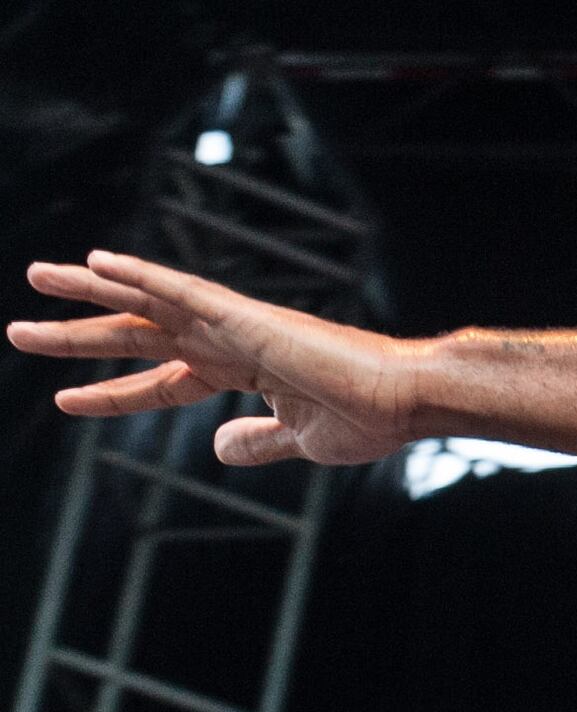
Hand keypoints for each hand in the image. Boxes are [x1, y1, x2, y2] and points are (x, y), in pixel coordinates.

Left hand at [13, 250, 423, 467]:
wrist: (404, 400)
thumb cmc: (367, 419)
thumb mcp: (298, 441)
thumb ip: (255, 441)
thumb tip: (215, 447)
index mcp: (241, 369)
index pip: (160, 380)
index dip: (111, 394)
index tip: (65, 400)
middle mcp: (229, 340)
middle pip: (137, 334)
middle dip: (77, 332)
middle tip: (19, 328)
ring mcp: (234, 324)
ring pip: (147, 303)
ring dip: (89, 291)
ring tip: (38, 277)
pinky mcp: (245, 317)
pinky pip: (182, 290)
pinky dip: (140, 276)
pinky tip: (98, 264)